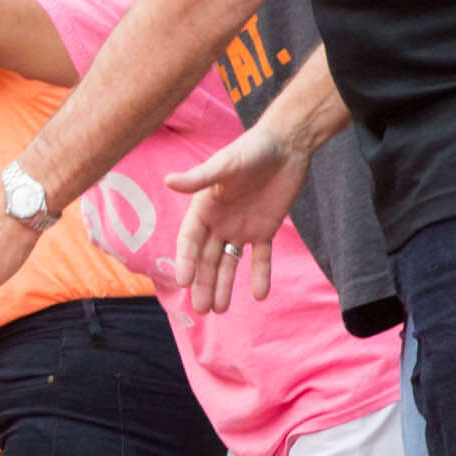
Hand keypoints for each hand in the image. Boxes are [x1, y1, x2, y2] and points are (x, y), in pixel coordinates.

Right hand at [166, 128, 308, 312]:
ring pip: (228, 262)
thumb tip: (168, 181)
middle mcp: (219, 221)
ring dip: (223, 285)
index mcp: (204, 207)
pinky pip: (260, 257)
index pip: (189, 240)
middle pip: (206, 258)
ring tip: (220, 310)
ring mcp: (241, 227)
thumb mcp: (225, 164)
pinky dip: (260, 275)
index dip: (184, 261)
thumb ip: (199, 177)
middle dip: (202, 283)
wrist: (287, 145)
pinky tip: (260, 295)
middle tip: (201, 310)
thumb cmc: (252, 149)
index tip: (182, 282)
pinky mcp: (265, 229)